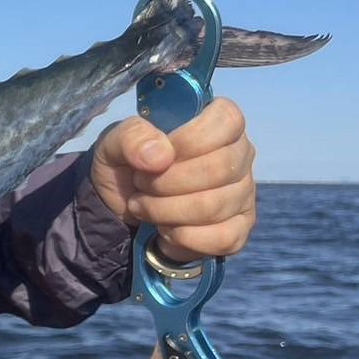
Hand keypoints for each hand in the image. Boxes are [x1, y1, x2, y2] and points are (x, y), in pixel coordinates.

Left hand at [90, 96, 256, 262]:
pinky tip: (166, 230)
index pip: (228, 120)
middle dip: (165, 182)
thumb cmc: (128, 165)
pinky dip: (183, 238)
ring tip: (144, 206)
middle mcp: (240, 156)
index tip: (159, 156)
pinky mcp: (239, 228)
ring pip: (214, 206)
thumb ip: (131, 138)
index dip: (190, 140)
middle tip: (141, 184)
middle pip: (219, 168)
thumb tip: (161, 156)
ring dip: (165, 211)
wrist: (120, 209)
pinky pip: (223, 238)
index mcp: (218, 124)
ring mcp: (243, 194)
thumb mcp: (114, 144)